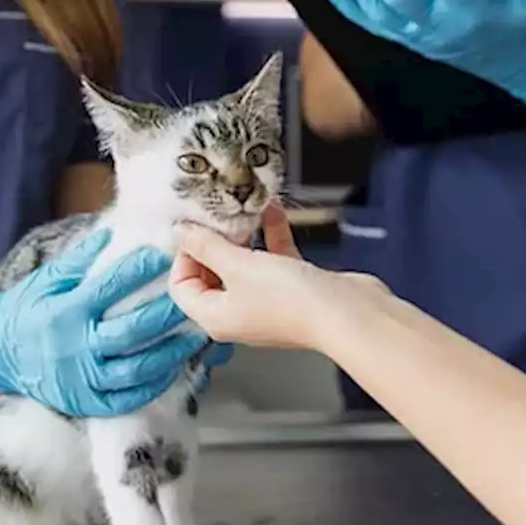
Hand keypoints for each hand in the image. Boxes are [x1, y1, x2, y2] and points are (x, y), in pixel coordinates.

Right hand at [0, 229, 207, 416]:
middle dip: (168, 313)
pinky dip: (154, 385)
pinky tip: (175, 369)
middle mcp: (76, 347)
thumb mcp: (46, 279)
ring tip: (197, 335)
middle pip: (132, 332)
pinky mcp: (87, 403)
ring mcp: (83, 379)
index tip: (164, 255)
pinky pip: (128, 398)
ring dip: (171, 353)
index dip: (138, 271)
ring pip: (137, 369)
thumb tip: (114, 233)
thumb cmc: (25, 310)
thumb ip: (81, 260)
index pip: (109, 289)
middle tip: (195, 297)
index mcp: (66, 312)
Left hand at [168, 204, 391, 350]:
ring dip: (244, 235)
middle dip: (215, 242)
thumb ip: (206, 246)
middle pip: (211, 274)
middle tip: (216, 215)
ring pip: (243, 264)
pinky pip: (272, 259)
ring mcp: (265, 302)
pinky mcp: (291, 289)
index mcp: (215, 316)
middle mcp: (237, 313)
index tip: (193, 228)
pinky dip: (271, 236)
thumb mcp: (238, 265)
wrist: (347, 313)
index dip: (184, 255)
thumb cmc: (292, 300)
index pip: (182, 286)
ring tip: (243, 208)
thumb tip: (179, 232)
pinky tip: (273, 210)